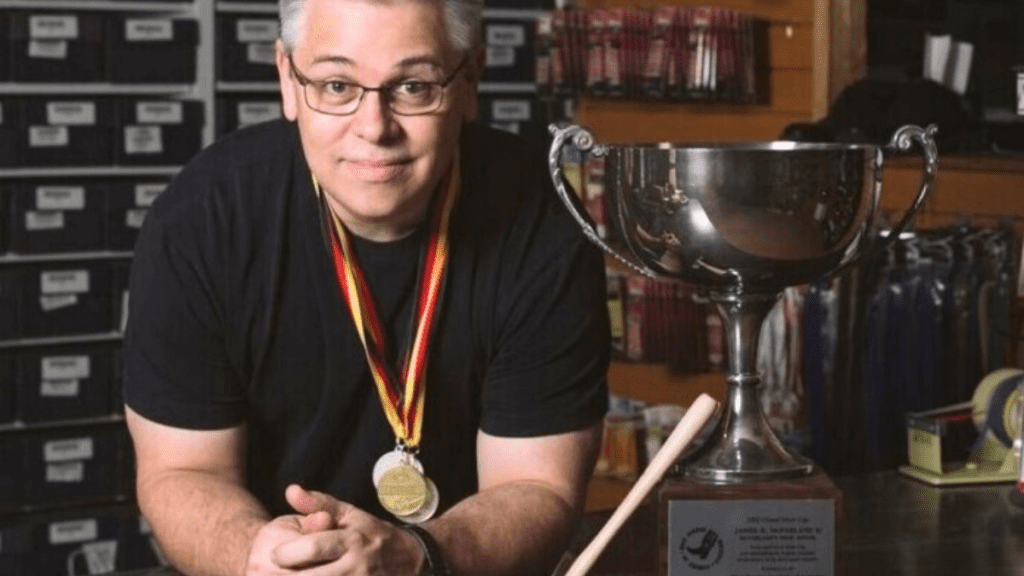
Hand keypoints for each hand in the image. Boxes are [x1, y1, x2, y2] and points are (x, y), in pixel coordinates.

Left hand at [252, 484, 423, 574]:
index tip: (274, 554)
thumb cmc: (372, 534)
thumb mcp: (349, 514)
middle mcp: (355, 566)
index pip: (312, 548)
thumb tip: (290, 491)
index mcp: (351, 541)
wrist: (411, 560)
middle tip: (264, 574)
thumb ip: (318, 504)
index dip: (287, 553)